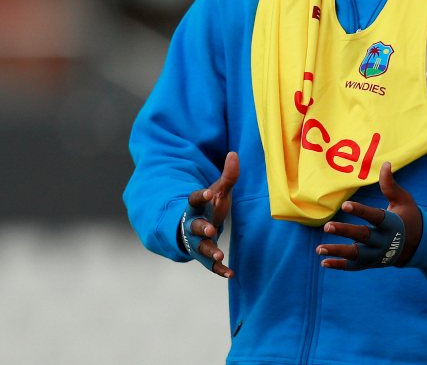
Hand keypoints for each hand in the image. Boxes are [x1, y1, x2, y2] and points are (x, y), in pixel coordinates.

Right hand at [178, 151, 239, 277]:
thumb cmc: (209, 207)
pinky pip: (210, 265)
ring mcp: (197, 242)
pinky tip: (231, 273)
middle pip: (194, 227)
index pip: (194, 200)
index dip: (200, 196)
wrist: (194, 228)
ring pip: (201, 248)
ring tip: (220, 255)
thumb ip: (227, 176)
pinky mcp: (204, 256)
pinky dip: (219, 269)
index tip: (208, 192)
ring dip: (209, 252)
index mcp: (194, 207)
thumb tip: (234, 153)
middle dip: (201, 228)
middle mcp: (192, 226)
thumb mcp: (218, 191)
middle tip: (210, 229)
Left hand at [316, 162, 422, 269]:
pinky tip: (324, 262)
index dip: (360, 211)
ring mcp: (377, 255)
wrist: (418, 245)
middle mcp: (384, 241)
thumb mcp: (403, 200)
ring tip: (319, 249)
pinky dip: (339, 265)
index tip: (345, 205)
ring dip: (337, 252)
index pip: (374, 217)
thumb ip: (390, 185)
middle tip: (327, 226)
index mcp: (392, 224)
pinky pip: (354, 266)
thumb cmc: (407, 216)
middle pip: (363, 237)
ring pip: (356, 255)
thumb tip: (386, 163)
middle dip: (345, 232)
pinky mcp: (371, 263)